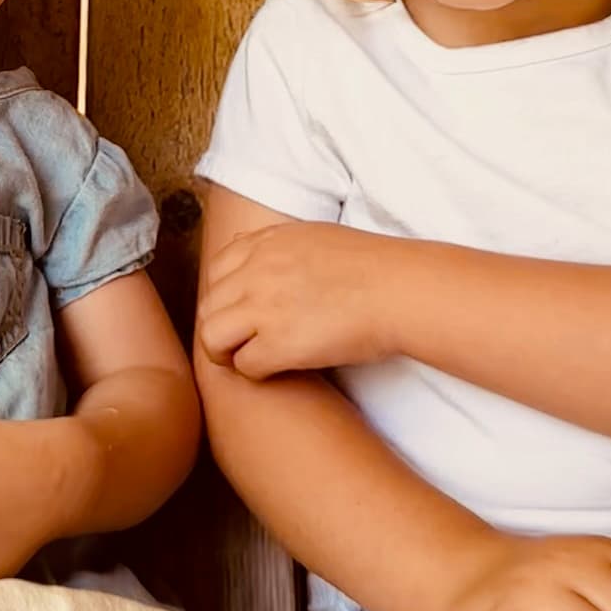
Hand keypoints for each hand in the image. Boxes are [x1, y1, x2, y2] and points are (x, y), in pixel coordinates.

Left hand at [197, 222, 399, 375]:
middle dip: (221, 327)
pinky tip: (279, 370)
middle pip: (210, 305)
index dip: (226, 296)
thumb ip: (280, 249)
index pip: (217, 269)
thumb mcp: (316, 237)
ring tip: (251, 360)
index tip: (242, 312)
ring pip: (212, 337)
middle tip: (242, 344)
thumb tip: (257, 259)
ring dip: (228, 353)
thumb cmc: (373, 266)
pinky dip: (256, 373)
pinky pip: (243, 366)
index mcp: (267, 243)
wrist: (400, 289)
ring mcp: (264, 307)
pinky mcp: (278, 344)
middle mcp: (257, 271)